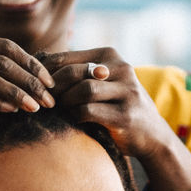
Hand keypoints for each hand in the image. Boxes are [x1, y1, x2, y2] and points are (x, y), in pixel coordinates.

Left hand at [44, 47, 172, 160]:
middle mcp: (121, 68)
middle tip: (46, 101)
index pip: (67, 57)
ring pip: (83, 90)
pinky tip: (75, 119)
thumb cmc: (118, 105)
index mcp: (110, 55)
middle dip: (54, 89)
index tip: (38, 87)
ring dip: (67, 102)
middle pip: (74, 72)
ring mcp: (126, 92)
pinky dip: (76, 116)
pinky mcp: (125, 115)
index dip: (46, 72)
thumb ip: (78, 72)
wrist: (152, 135)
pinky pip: (90, 111)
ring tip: (63, 110)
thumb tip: (38, 62)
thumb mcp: (102, 81)